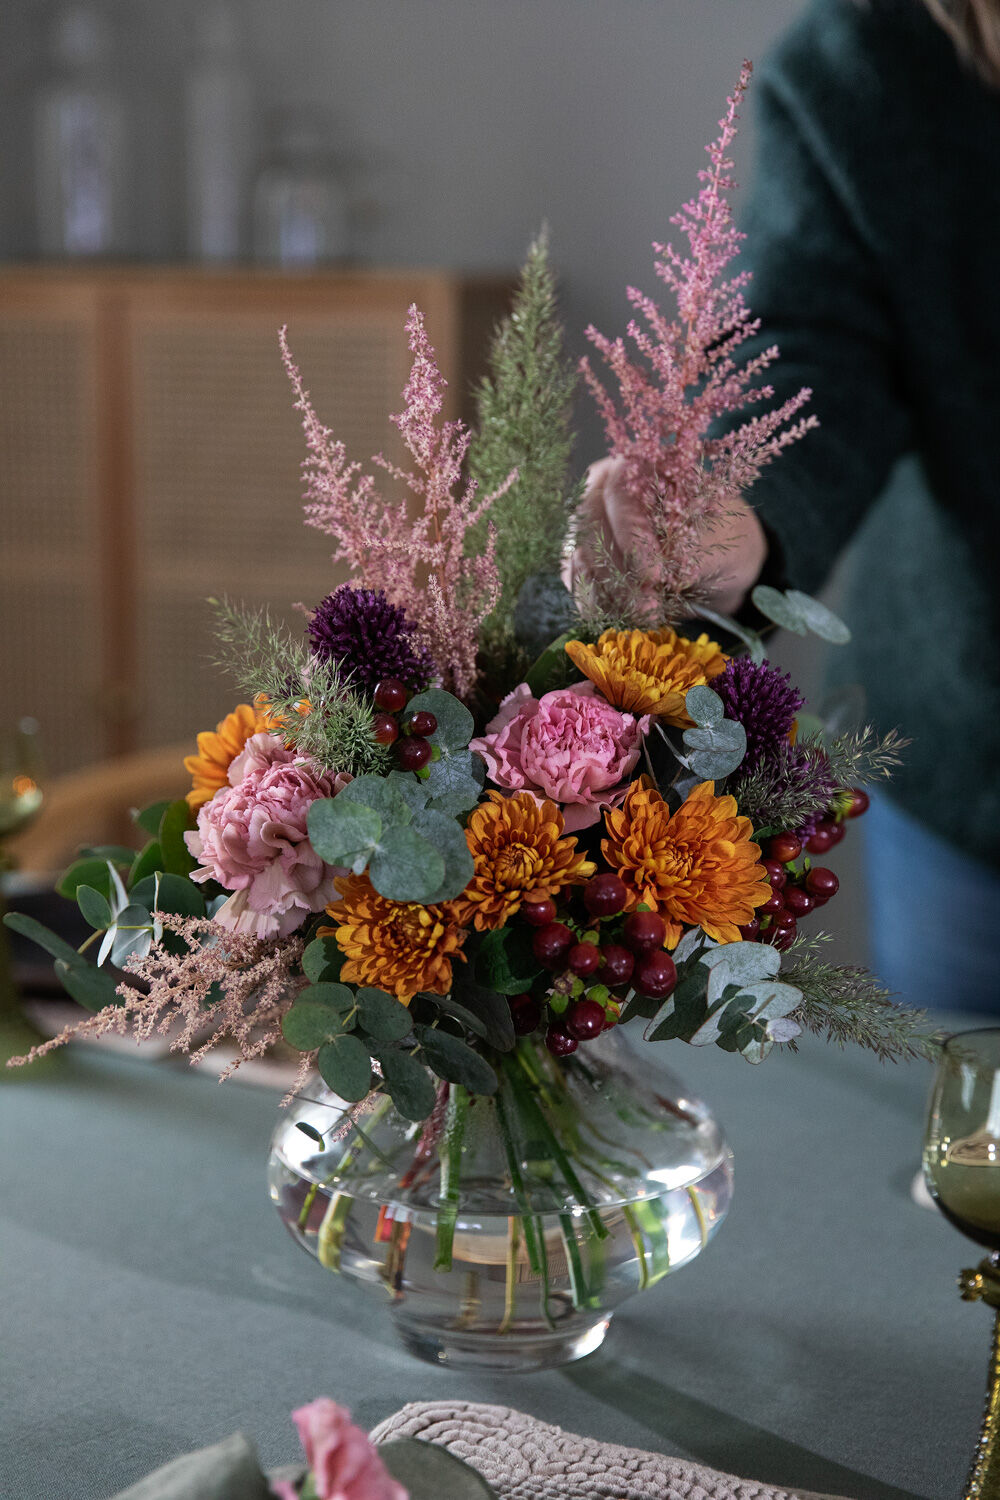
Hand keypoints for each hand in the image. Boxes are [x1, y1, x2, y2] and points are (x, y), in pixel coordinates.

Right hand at [566, 456, 768, 618]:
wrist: (718, 562)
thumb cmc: (721, 536)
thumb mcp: (721, 537)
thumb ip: (697, 548)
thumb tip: (675, 573)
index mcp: (638, 466)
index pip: (618, 490)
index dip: (631, 532)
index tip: (655, 574)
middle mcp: (602, 490)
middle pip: (589, 526)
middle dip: (617, 572)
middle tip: (648, 606)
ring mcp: (588, 526)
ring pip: (579, 557)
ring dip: (606, 593)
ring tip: (645, 616)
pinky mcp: (583, 561)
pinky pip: (577, 582)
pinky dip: (597, 604)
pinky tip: (624, 618)